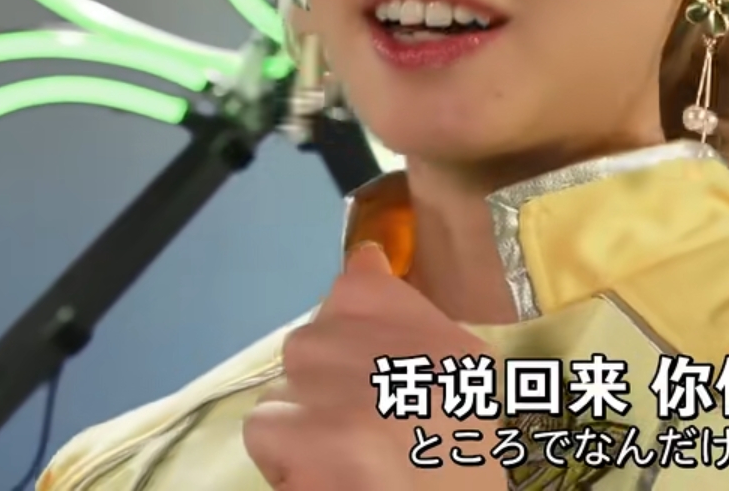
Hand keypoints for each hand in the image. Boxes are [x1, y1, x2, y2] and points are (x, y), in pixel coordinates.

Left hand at [244, 243, 503, 488]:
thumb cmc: (451, 473)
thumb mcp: (462, 391)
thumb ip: (409, 321)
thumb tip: (362, 260)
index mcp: (442, 341)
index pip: (360, 286)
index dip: (351, 321)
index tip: (365, 367)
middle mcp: (394, 350)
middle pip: (313, 342)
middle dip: (323, 386)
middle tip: (361, 435)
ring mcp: (343, 385)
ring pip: (286, 386)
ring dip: (302, 424)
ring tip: (345, 463)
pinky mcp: (302, 428)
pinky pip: (266, 424)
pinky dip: (284, 457)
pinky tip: (324, 478)